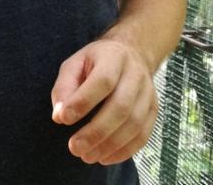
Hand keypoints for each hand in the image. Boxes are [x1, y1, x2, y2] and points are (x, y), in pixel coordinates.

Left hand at [50, 38, 157, 165]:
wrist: (130, 54)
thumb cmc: (96, 62)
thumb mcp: (75, 64)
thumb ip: (64, 87)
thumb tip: (59, 116)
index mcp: (113, 56)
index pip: (102, 81)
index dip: (83, 102)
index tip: (63, 119)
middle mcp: (135, 73)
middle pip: (121, 106)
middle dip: (96, 131)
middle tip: (74, 147)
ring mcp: (148, 92)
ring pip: (134, 124)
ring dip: (109, 145)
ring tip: (87, 156)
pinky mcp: (154, 109)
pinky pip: (143, 135)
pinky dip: (124, 150)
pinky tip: (104, 157)